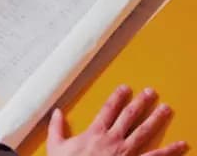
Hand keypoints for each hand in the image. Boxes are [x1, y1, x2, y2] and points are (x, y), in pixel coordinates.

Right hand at [47, 86, 186, 155]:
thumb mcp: (56, 146)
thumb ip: (56, 128)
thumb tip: (56, 113)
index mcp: (95, 133)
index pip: (108, 109)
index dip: (117, 97)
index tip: (125, 88)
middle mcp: (113, 139)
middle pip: (129, 116)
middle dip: (140, 102)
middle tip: (150, 92)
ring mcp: (126, 151)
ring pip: (144, 131)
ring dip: (156, 119)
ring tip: (165, 109)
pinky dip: (169, 150)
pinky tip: (180, 145)